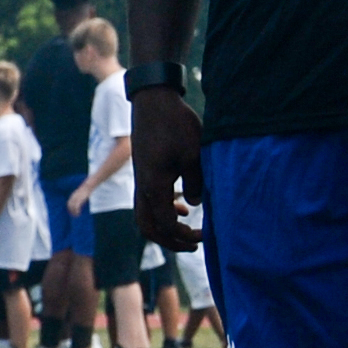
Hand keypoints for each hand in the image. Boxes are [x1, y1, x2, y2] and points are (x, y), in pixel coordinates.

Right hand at [132, 87, 204, 252]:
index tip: (205, 237)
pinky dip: (164, 211)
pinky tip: (185, 206)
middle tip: (194, 245)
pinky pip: (149, 201)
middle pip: (149, 228)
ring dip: (165, 228)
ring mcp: (142, 180)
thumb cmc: (176, 126)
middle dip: (170, 241)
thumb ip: (196, 182)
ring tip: (188, 231)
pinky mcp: (145, 172)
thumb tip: (197, 204)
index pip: (165, 225)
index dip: (184, 236)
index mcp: (154, 186)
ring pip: (146, 216)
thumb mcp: (194, 154)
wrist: (153, 102)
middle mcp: (143, 187)